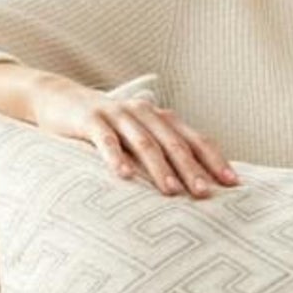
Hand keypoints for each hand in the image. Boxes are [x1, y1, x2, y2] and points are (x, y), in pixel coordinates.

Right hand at [31, 80, 239, 198]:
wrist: (60, 98)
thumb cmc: (107, 126)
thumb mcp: (138, 134)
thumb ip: (162, 151)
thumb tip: (196, 184)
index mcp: (161, 118)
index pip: (195, 139)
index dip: (215, 160)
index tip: (232, 183)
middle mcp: (144, 113)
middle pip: (174, 143)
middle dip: (191, 169)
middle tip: (204, 194)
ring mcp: (117, 115)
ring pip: (144, 143)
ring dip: (159, 168)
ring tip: (171, 191)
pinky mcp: (91, 120)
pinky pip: (105, 140)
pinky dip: (115, 158)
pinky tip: (124, 176)